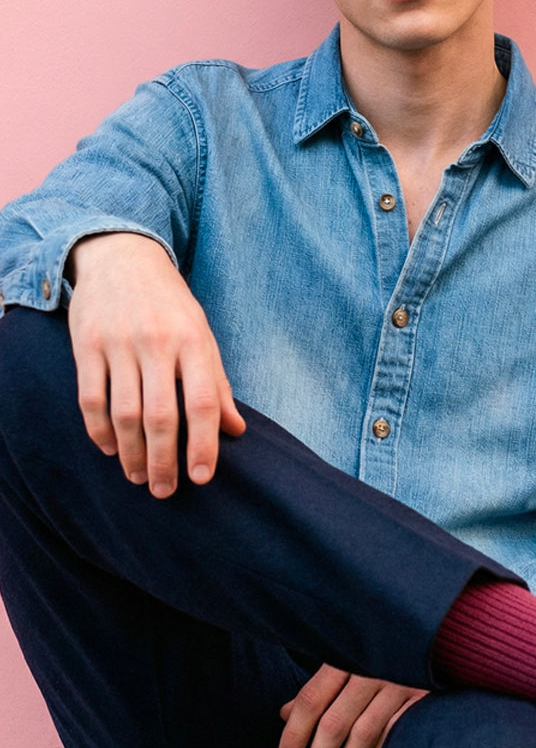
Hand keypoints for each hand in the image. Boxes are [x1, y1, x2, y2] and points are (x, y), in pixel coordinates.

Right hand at [67, 232, 244, 495]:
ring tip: (137, 477)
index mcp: (193, 341)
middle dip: (163, 461)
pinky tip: (110, 449)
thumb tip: (236, 430)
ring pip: (124, 413)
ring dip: (131, 454)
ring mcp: (119, 344)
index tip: (201, 478)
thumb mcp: (202, 335)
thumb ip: (217, 383)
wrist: (122, 256)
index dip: (203, 445)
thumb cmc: (170, 304)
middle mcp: (157, 343)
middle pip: (161, 416)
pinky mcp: (86, 345)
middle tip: (164, 491)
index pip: (202, 403)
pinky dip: (99, 431)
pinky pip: (91, 398)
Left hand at [278, 663, 427, 747]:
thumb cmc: (381, 653)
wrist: (436, 636)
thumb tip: (284, 714)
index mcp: (346, 656)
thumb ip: (319, 687)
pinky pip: (395, 734)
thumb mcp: (347, 660)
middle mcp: (371, 669)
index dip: (295, 732)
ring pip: (363, 734)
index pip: (311, 699)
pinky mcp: (424, 697)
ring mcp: (400, 683)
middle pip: (334, 722)